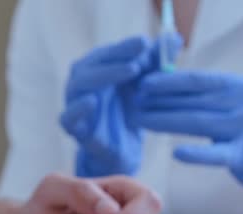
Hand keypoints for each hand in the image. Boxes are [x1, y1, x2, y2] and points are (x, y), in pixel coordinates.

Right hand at [60, 34, 181, 176]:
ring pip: (78, 85)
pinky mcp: (72, 127)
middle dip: (117, 57)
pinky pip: (67, 116)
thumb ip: (156, 63)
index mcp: (94, 69)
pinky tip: (92, 101)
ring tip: (131, 71)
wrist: (122, 147)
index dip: (124, 46)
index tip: (146, 43)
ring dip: (104, 75)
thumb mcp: (146, 86)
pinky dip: (77, 108)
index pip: (106, 53)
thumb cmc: (131, 111)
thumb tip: (175, 38)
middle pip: (90, 64)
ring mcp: (73, 104)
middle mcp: (80, 83)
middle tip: (142, 55)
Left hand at [136, 71, 242, 196]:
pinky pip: (217, 154)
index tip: (143, 83)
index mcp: (241, 87)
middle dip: (159, 101)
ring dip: (165, 121)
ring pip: (198, 122)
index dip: (168, 81)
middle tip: (132, 102)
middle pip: (193, 101)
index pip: (199, 80)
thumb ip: (206, 95)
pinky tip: (176, 153)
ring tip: (140, 120)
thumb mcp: (234, 104)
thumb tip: (164, 82)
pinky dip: (196, 154)